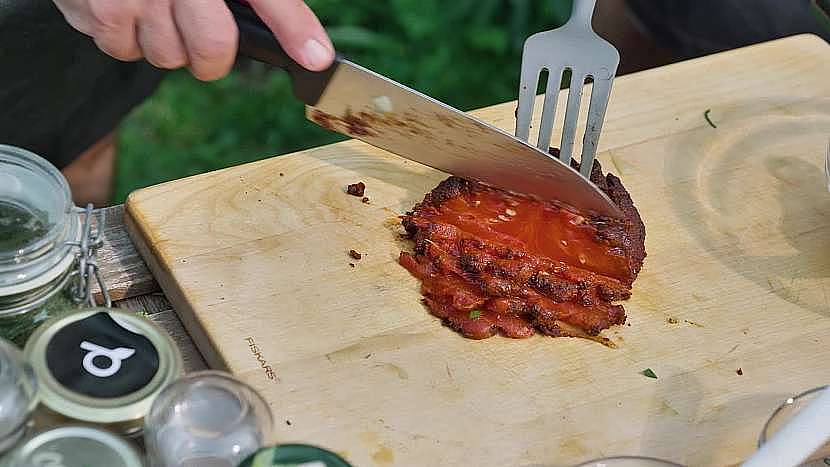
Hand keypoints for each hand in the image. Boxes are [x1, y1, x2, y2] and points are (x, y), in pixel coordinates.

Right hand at [53, 0, 334, 80]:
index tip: (319, 61)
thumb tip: (315, 55)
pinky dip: (126, 36)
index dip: (293, 29)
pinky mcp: (88, 7)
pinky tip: (129, 5)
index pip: (267, 0)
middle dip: (209, 53)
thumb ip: (273, 8)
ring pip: (163, 58)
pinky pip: (120, 49)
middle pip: (208, 55)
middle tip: (199, 21)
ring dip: (166, 43)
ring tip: (159, 5)